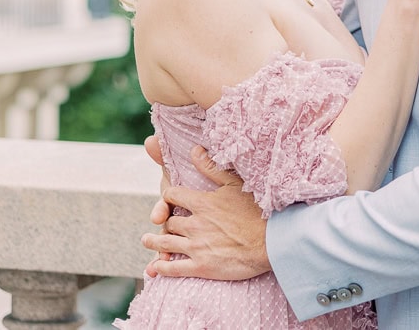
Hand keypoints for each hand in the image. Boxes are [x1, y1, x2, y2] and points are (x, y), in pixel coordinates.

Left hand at [140, 146, 269, 279]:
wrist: (271, 242)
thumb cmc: (256, 211)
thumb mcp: (235, 184)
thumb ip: (211, 168)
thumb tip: (194, 150)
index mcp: (201, 203)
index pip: (172, 195)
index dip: (168, 197)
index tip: (169, 200)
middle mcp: (194, 224)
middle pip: (168, 222)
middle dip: (163, 222)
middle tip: (159, 224)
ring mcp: (196, 246)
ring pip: (165, 243)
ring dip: (153, 242)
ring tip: (147, 240)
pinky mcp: (201, 266)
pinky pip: (174, 268)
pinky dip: (162, 268)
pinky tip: (155, 267)